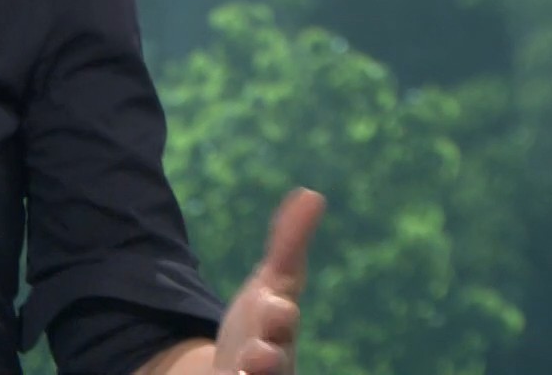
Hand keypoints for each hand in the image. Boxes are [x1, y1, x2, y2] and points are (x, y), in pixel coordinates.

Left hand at [213, 187, 324, 374]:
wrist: (240, 370)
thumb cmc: (263, 323)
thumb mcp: (270, 282)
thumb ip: (288, 243)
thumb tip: (312, 194)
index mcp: (280, 329)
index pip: (283, 321)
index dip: (278, 314)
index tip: (275, 307)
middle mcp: (272, 361)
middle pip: (273, 362)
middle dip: (266, 357)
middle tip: (257, 355)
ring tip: (239, 371)